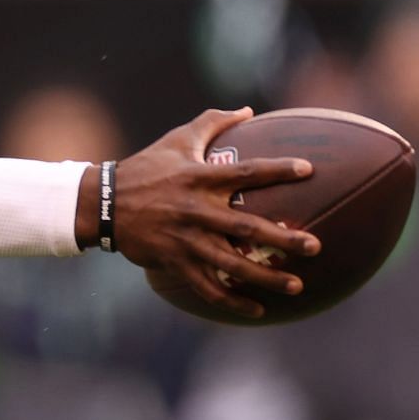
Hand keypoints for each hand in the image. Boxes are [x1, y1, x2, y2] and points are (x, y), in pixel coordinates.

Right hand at [101, 107, 320, 319]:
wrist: (103, 203)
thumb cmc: (146, 168)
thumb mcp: (177, 140)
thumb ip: (212, 122)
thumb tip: (248, 109)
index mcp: (200, 178)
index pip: (246, 172)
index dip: (278, 170)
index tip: (309, 170)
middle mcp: (197, 210)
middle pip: (248, 227)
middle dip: (284, 238)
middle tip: (315, 246)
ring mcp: (187, 240)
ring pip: (233, 264)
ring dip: (267, 277)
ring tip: (298, 285)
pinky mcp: (175, 263)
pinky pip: (209, 287)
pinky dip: (233, 301)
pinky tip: (257, 310)